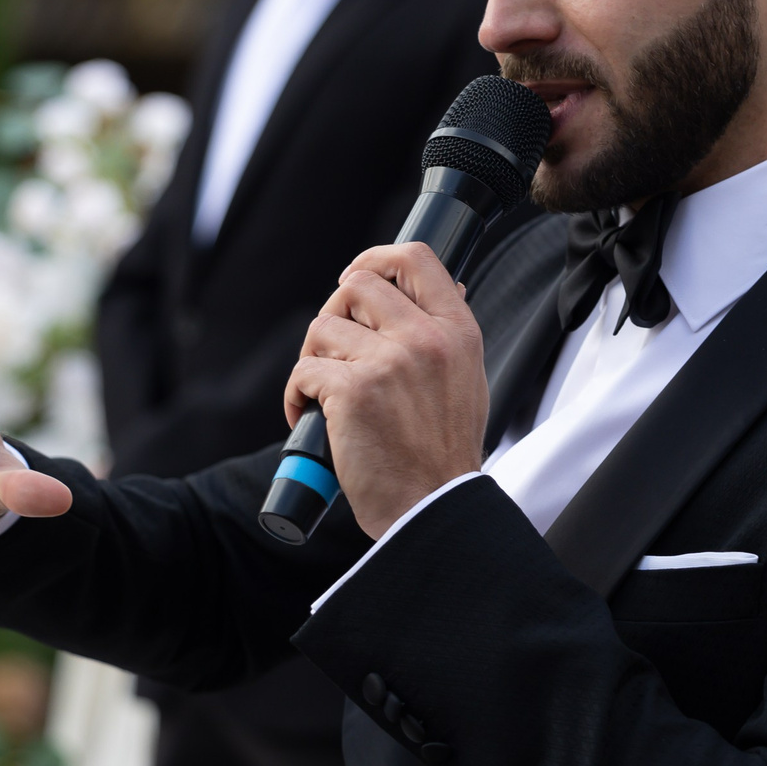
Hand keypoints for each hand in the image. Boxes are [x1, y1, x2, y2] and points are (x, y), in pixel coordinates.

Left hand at [284, 242, 488, 537]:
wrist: (433, 507)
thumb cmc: (444, 452)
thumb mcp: (468, 378)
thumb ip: (448, 333)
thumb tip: (444, 286)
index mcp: (456, 331)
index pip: (415, 259)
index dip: (375, 257)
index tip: (355, 276)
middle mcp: (424, 339)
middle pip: (357, 285)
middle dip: (334, 313)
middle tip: (333, 349)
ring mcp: (388, 363)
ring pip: (323, 327)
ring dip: (314, 358)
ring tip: (324, 393)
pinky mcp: (352, 392)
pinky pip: (304, 371)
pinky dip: (298, 395)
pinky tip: (311, 416)